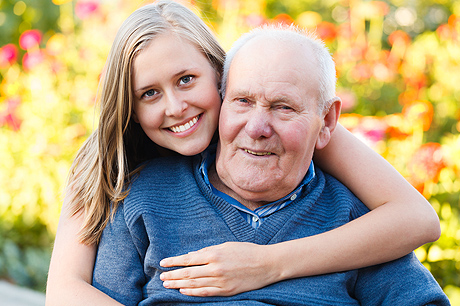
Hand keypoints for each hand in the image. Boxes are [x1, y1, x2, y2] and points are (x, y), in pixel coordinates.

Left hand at [159, 242, 279, 295]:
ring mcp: (221, 281)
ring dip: (179, 284)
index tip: (163, 263)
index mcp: (215, 254)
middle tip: (161, 277)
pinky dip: (192, 292)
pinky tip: (183, 291)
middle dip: (173, 275)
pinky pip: (206, 293)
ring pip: (194, 284)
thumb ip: (208, 250)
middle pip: (188, 273)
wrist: (267, 264)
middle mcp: (215, 268)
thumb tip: (192, 255)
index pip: (189, 259)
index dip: (174, 262)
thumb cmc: (247, 251)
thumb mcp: (226, 245)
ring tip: (167, 284)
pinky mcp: (227, 291)